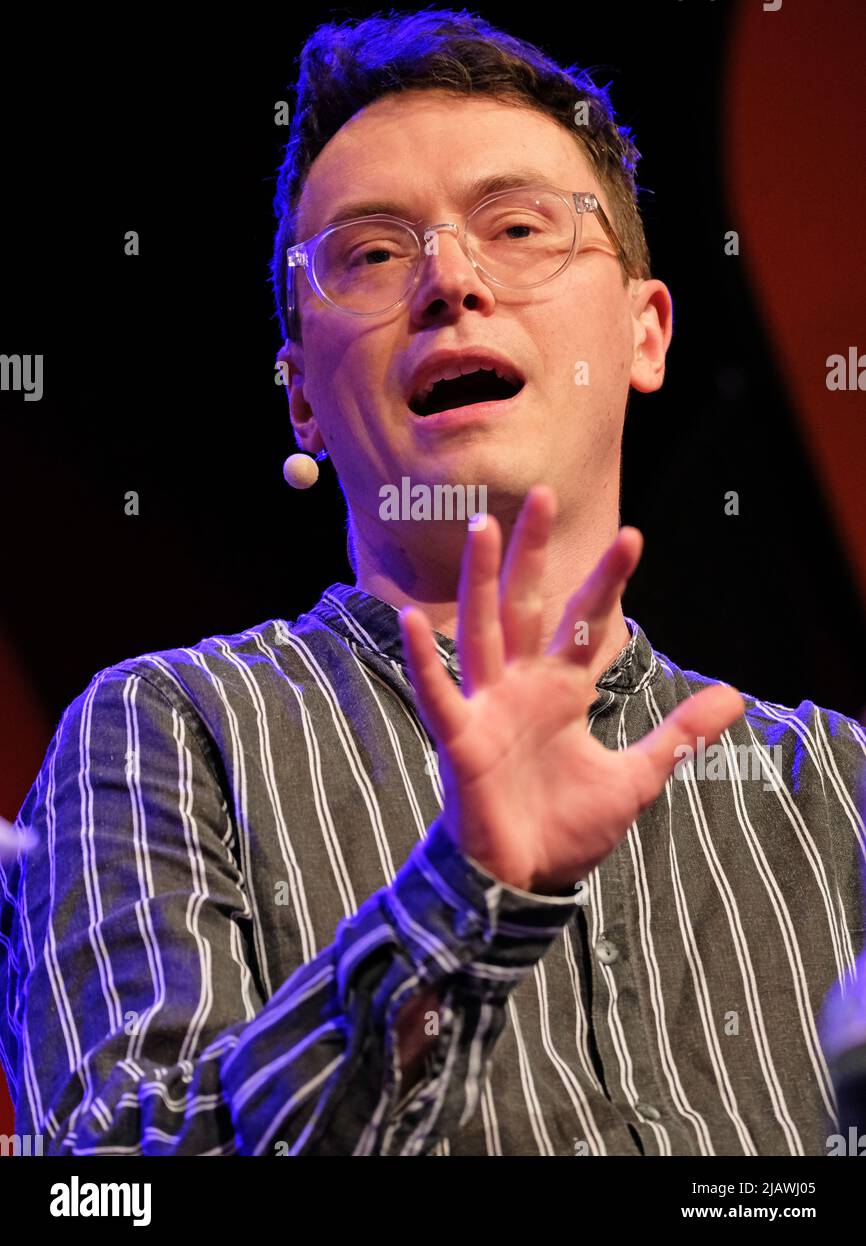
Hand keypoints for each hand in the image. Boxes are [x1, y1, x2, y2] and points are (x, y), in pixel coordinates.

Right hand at [399, 485, 744, 893]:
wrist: (521, 881)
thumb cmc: (565, 826)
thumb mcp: (636, 778)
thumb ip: (678, 734)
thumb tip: (734, 695)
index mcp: (561, 690)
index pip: (587, 624)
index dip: (607, 582)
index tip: (633, 537)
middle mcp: (522, 687)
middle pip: (527, 606)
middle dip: (534, 553)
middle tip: (542, 494)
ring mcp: (488, 708)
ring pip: (482, 631)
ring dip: (481, 582)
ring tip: (483, 527)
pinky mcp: (461, 740)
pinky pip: (440, 695)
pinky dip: (425, 663)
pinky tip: (411, 623)